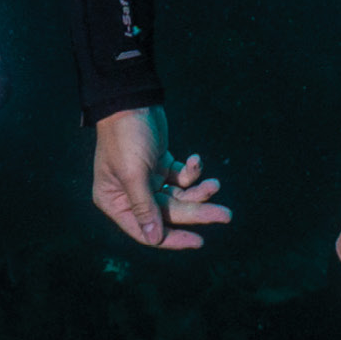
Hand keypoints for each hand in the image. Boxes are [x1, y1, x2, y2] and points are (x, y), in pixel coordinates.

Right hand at [91, 106, 231, 249]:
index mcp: (115, 202)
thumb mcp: (134, 173)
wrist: (132, 98)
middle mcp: (130, 195)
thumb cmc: (127, 137)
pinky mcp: (160, 165)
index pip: (146, 231)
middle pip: (168, 213)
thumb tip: (155, 239)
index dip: (173, 238)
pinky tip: (195, 159)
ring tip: (216, 184)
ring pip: (178, 196)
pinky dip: (191, 171)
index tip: (199, 241)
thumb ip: (145, 207)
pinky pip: (180, 178)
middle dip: (197, 211)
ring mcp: (146, 180)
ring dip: (198, 190)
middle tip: (226, 215)